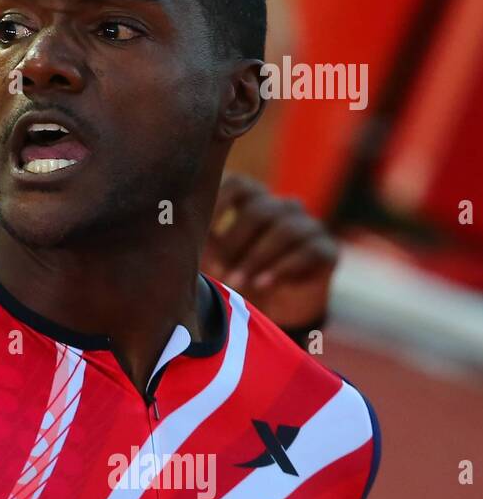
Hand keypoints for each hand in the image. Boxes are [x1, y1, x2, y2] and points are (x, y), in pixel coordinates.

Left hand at [205, 174, 336, 332]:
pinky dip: (282, 268)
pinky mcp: (327, 251)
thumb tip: (172, 232)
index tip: (198, 231)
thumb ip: (198, 242)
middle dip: (234, 242)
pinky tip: (262, 284)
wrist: (275, 314)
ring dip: (256, 258)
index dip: (218, 201)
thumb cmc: (235, 278)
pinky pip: (309, 251)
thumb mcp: (212, 260)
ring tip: (236, 282)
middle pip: (259, 210)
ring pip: (285, 229)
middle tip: (216, 269)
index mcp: (252, 202)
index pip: (238, 184)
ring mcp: (308, 226)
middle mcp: (282, 208)